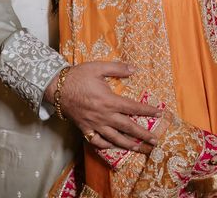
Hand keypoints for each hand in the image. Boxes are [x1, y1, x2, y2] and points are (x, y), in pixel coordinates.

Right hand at [44, 61, 160, 151]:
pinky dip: (107, 146)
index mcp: (109, 101)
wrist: (56, 87)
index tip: (160, 113)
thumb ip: (117, 68)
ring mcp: (94, 124)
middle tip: (155, 141)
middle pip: (127, 128)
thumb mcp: (98, 67)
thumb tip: (134, 69)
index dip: (148, 110)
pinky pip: (98, 142)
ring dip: (129, 145)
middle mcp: (104, 116)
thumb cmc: (78, 76)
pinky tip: (114, 146)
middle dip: (143, 135)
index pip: (133, 107)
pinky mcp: (85, 128)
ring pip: (115, 139)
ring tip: (140, 149)